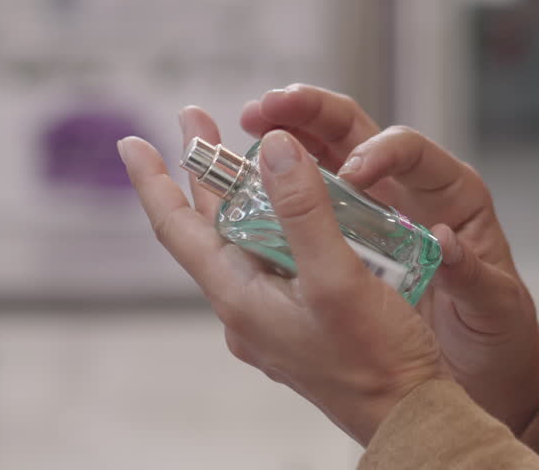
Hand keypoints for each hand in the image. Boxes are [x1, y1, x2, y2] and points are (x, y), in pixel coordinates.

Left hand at [118, 125, 449, 444]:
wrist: (408, 417)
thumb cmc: (375, 359)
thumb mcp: (337, 277)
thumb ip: (304, 212)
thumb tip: (274, 150)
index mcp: (240, 296)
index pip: (178, 228)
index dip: (153, 182)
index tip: (131, 142)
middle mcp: (246, 307)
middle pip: (211, 227)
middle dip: (203, 172)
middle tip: (196, 121)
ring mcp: (271, 318)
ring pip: (246, 242)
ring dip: (243, 196)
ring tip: (246, 154)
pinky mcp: (300, 323)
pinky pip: (275, 261)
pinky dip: (276, 224)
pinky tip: (299, 210)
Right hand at [240, 85, 538, 432]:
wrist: (489, 364)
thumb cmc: (500, 331)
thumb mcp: (494, 306)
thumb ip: (473, 276)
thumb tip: (446, 244)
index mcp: (452, 192)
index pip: (409, 148)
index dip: (379, 151)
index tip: (353, 173)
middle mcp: (410, 186)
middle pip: (356, 127)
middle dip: (311, 110)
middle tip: (269, 106)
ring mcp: (377, 202)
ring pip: (328, 148)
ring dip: (288, 131)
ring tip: (249, 123)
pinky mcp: (353, 227)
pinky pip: (314, 189)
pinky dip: (283, 177)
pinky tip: (250, 177)